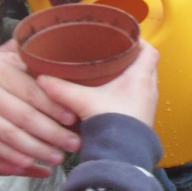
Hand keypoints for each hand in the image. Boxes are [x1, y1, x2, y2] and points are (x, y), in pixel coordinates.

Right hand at [0, 43, 81, 176]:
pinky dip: (11, 157)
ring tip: (58, 158)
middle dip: (51, 132)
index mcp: (1, 72)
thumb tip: (70, 85)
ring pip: (8, 134)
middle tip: (74, 144)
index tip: (73, 119)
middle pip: (23, 115)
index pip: (31, 93)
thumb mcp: (13, 69)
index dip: (53, 107)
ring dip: (35, 148)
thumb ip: (35, 76)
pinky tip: (29, 165)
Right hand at [37, 38, 157, 127]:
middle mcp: (149, 89)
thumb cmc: (111, 124)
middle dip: (129, 58)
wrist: (122, 154)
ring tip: (108, 71)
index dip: (139, 41)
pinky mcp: (142, 117)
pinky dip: (126, 92)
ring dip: (128, 76)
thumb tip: (42, 78)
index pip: (149, 51)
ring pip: (141, 82)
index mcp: (141, 78)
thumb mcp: (82, 101)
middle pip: (145, 65)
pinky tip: (109, 94)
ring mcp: (148, 104)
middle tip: (111, 52)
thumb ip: (61, 88)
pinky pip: (137, 97)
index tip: (124, 36)